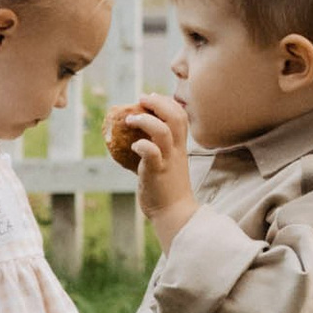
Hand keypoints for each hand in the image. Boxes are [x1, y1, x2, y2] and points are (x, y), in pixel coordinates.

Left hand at [105, 90, 195, 241]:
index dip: (166, 102)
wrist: (174, 214)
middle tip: (142, 99)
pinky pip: (151, 154)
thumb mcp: (166, 162)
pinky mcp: (157, 173)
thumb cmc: (166, 188)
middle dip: (158, 103)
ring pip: (163, 132)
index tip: (151, 98)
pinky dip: (141, 145)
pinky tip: (133, 146)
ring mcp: (168, 161)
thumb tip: (134, 139)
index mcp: (180, 146)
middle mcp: (176, 150)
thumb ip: (155, 149)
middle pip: (175, 117)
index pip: (181, 115)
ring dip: (146, 120)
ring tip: (131, 119)